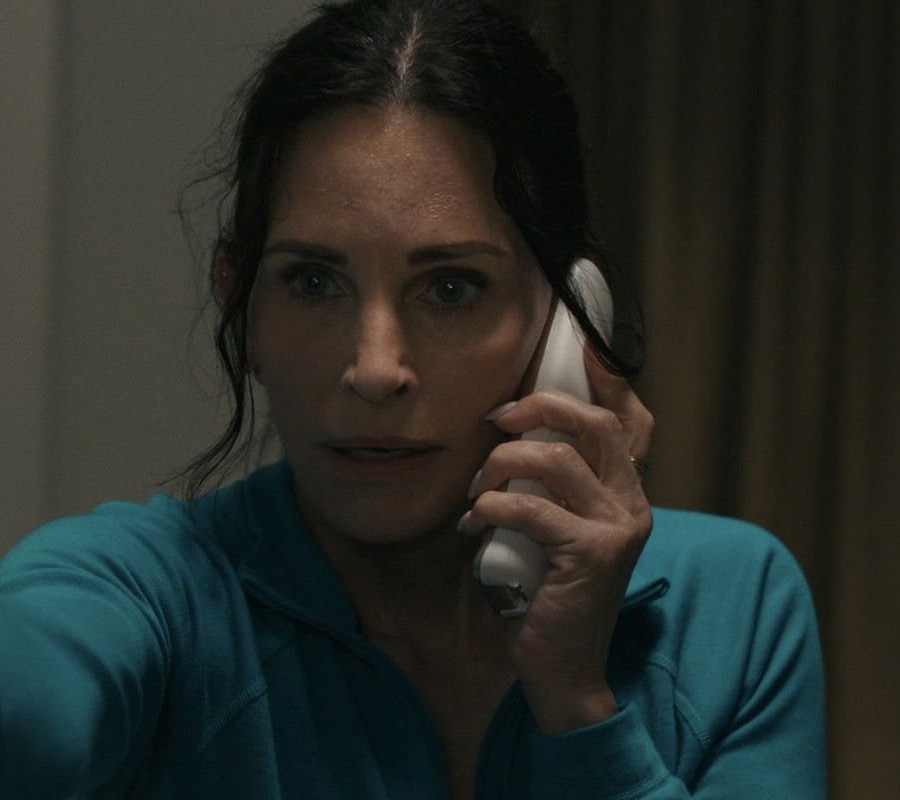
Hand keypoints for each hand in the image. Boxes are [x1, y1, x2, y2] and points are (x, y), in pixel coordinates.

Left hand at [460, 350, 653, 733]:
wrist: (560, 670)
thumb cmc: (543, 596)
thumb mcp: (547, 531)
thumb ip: (546, 489)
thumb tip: (506, 436)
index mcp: (626, 494)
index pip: (632, 424)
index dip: (611, 381)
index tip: (586, 344)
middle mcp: (632, 506)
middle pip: (596, 424)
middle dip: (539, 407)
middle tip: (496, 419)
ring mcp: (617, 529)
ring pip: (556, 460)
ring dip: (500, 466)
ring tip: (475, 492)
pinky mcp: (591, 554)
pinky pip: (530, 507)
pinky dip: (491, 507)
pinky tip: (473, 526)